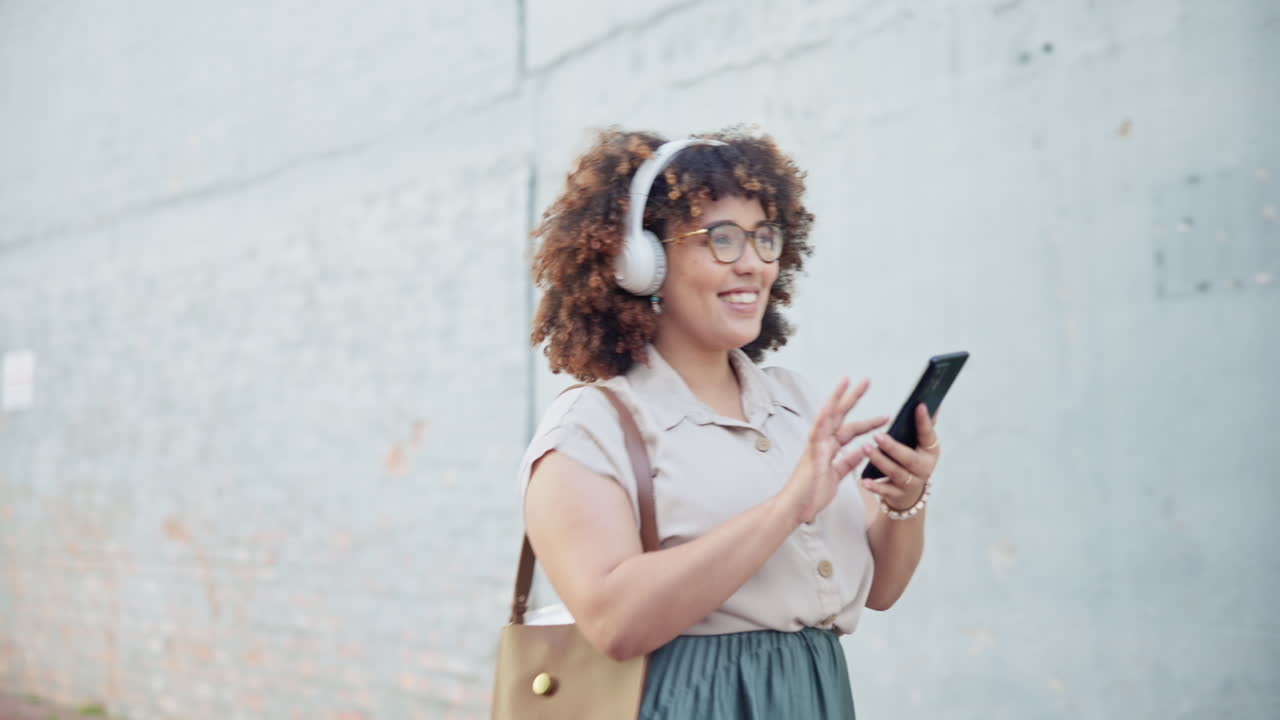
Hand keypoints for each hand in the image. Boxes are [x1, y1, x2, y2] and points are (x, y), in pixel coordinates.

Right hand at [778, 378, 889, 524]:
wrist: (795, 508)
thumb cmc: (811, 494)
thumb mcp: (837, 476)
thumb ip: (848, 462)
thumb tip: (862, 449)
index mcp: (830, 449)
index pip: (851, 430)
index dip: (867, 422)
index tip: (884, 416)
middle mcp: (822, 443)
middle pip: (840, 415)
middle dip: (853, 398)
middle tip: (866, 380)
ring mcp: (815, 446)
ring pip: (828, 417)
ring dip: (837, 399)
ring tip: (847, 382)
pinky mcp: (811, 454)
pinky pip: (816, 433)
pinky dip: (821, 419)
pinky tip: (828, 407)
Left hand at [859, 403, 941, 511]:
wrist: (910, 492)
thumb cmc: (912, 460)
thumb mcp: (921, 444)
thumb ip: (922, 425)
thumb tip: (926, 401)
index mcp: (930, 451)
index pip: (928, 434)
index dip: (924, 421)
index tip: (918, 406)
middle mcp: (923, 468)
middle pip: (908, 458)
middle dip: (893, 447)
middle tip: (877, 435)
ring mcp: (911, 483)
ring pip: (895, 472)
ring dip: (880, 461)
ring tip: (865, 449)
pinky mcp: (897, 494)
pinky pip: (884, 490)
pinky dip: (874, 486)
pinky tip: (863, 480)